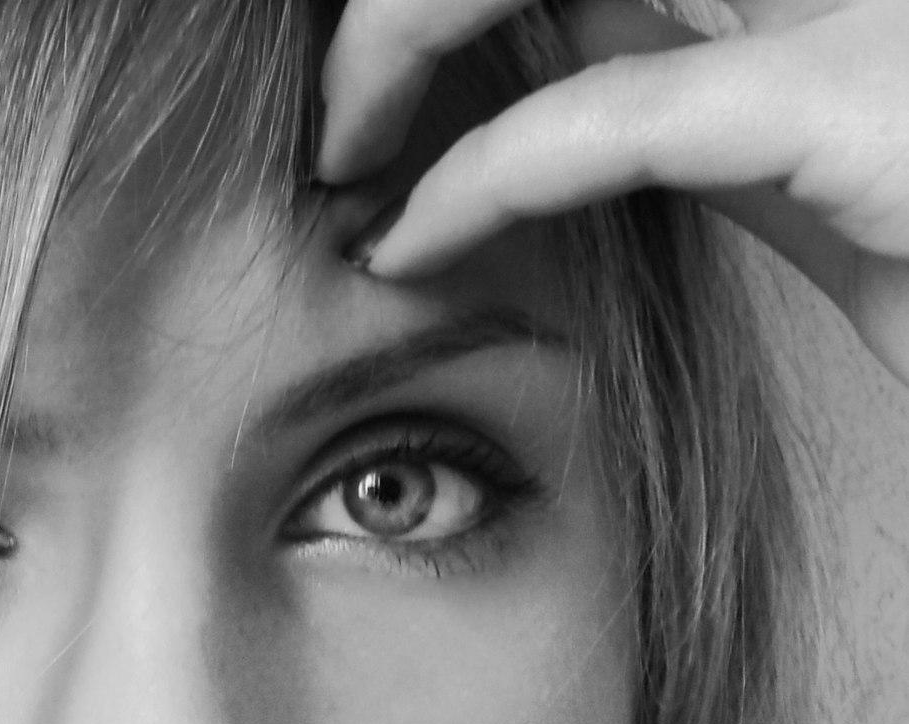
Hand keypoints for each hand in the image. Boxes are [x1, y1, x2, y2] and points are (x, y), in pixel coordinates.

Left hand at [318, 0, 908, 388]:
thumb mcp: (781, 150)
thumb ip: (667, 90)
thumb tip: (523, 84)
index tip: (375, 61)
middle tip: (333, 98)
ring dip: (404, 37)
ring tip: (339, 147)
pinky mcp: (841, 95)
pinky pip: (607, 117)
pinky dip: (480, 176)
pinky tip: (408, 235)